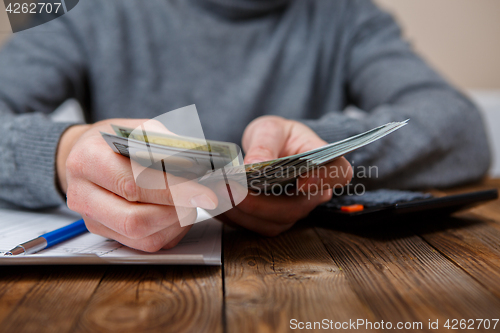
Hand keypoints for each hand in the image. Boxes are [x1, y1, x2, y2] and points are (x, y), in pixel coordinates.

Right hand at [57, 119, 218, 251]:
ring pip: (141, 237)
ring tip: (189, 203)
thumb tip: (197, 167)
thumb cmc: (118, 141)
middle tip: (201, 199)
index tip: (205, 194)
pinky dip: (170, 231)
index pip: (134, 184)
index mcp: (88, 161)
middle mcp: (82, 194)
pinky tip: (178, 214)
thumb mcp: (140, 129)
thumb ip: (166, 146)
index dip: (173, 192)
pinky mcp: (104, 233)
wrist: (86, 153)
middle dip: (177, 211)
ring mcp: (91, 218)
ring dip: (176, 223)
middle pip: (135, 219)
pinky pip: (143, 244)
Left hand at [217, 116, 352, 235]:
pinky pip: (255, 227)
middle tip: (231, 189)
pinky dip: (233, 217)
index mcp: (325, 164)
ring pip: (273, 223)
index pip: (337, 174)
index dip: (323, 181)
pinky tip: (216, 203)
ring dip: (243, 213)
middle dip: (261, 203)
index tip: (303, 182)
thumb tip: (253, 165)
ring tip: (217, 195)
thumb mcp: (271, 130)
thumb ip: (265, 145)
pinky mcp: (272, 220)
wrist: (268, 147)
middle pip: (296, 208)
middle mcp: (313, 193)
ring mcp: (293, 210)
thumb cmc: (278, 136)